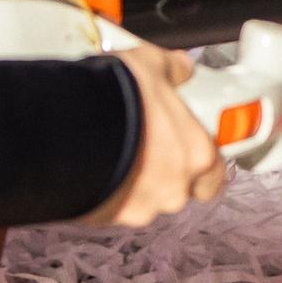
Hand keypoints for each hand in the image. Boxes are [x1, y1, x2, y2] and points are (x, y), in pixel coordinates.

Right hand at [80, 46, 225, 226]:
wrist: (66, 128)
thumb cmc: (117, 100)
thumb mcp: (151, 64)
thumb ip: (175, 69)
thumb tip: (181, 68)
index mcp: (197, 154)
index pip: (215, 169)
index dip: (201, 158)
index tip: (187, 144)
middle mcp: (175, 188)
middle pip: (180, 187)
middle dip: (167, 172)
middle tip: (148, 148)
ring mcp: (141, 208)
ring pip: (146, 198)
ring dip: (135, 181)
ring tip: (115, 152)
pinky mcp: (107, 218)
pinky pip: (113, 205)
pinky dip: (107, 190)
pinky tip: (96, 166)